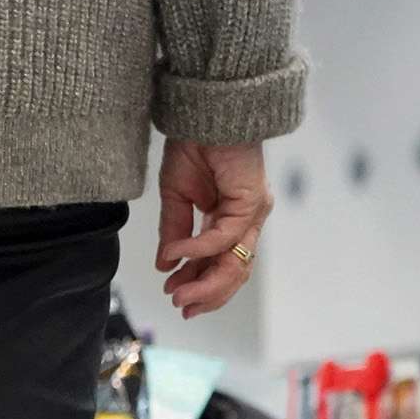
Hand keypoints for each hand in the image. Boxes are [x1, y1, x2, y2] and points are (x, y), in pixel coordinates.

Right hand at [154, 139, 272, 318]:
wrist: (205, 113)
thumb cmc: (195, 144)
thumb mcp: (176, 196)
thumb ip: (174, 232)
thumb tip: (166, 265)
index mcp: (231, 218)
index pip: (222, 263)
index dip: (201, 285)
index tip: (177, 298)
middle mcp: (247, 219)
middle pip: (234, 271)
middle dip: (206, 294)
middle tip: (181, 306)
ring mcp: (253, 213)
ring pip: (236, 263)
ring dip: (206, 283)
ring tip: (179, 292)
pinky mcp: (252, 203)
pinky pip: (223, 238)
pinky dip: (198, 249)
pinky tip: (176, 253)